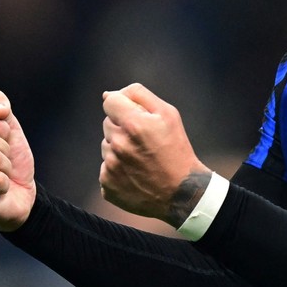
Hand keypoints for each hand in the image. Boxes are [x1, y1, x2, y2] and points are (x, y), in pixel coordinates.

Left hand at [100, 83, 210, 226]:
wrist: (181, 192)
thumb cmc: (176, 149)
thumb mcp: (168, 114)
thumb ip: (139, 95)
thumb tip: (107, 94)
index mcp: (134, 125)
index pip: (110, 101)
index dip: (122, 105)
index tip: (133, 115)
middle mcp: (119, 145)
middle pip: (107, 123)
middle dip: (122, 127)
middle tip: (144, 141)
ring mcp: (111, 166)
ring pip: (106, 146)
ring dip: (119, 148)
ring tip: (141, 158)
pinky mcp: (107, 184)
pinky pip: (106, 167)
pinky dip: (118, 168)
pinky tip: (135, 173)